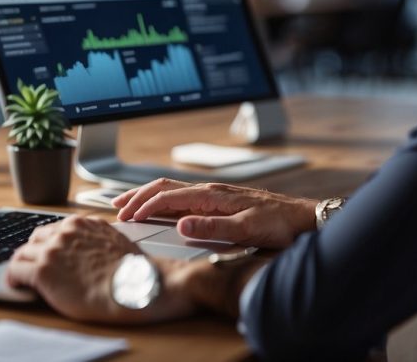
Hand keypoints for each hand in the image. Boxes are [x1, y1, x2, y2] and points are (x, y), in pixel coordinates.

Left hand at [6, 215, 195, 323]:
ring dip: (22, 265)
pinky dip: (13, 278)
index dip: (48, 244)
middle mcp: (64, 232)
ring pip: (23, 253)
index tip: (45, 254)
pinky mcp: (43, 270)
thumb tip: (88, 251)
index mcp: (81, 224)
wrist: (135, 288)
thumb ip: (94, 240)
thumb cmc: (132, 273)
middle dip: (33, 252)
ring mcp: (52, 250)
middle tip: (31, 266)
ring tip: (20, 278)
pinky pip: (16, 271)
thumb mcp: (113, 242)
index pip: (54, 230)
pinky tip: (17, 285)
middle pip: (36, 239)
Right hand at [113, 178, 317, 248]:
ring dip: (146, 195)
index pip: (167, 198)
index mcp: (211, 196)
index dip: (144, 207)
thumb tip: (182, 226)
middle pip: (163, 187)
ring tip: (127, 202)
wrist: (301, 218)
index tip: (126, 218)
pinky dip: (161, 199)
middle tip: (115, 207)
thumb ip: (212, 228)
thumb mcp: (246, 230)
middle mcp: (208, 191)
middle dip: (136, 196)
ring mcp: (212, 193)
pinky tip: (158, 207)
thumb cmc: (277, 224)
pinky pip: (181, 194)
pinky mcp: (217, 199)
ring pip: (170, 188)